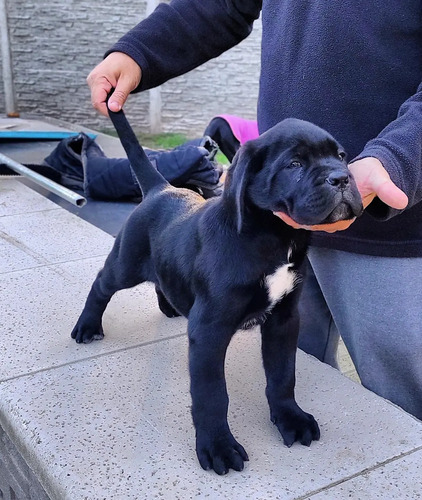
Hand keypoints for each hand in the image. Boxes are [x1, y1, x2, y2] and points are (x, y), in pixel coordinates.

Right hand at [86, 52, 141, 115]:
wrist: (129, 55)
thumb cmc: (130, 66)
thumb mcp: (128, 82)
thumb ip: (119, 96)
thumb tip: (113, 109)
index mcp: (98, 78)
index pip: (97, 102)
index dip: (108, 111)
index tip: (120, 113)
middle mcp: (92, 80)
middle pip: (97, 103)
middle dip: (109, 107)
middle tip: (122, 102)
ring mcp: (93, 82)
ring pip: (99, 101)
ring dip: (110, 102)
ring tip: (120, 93)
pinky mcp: (96, 83)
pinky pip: (101, 96)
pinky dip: (109, 98)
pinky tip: (116, 92)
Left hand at [274, 157, 407, 232]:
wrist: (370, 169)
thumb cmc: (373, 175)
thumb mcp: (379, 180)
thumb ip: (387, 190)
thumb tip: (400, 201)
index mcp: (345, 217)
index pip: (323, 224)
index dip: (307, 222)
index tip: (291, 216)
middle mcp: (334, 218)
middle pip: (310, 223)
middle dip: (294, 218)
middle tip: (276, 209)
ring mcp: (328, 213)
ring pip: (306, 218)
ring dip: (291, 213)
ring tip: (275, 205)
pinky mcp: (322, 205)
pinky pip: (306, 209)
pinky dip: (295, 207)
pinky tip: (282, 200)